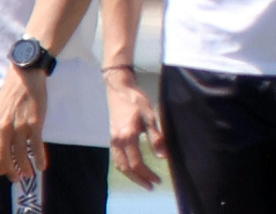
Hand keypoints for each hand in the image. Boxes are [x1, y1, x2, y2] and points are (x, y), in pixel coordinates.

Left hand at [0, 65, 46, 179]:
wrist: (26, 76)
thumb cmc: (12, 93)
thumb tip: (0, 144)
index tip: (4, 172)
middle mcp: (3, 127)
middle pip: (5, 156)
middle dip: (11, 171)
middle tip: (18, 178)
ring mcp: (19, 126)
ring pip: (20, 154)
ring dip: (25, 168)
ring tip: (30, 174)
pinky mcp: (35, 123)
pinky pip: (36, 146)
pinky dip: (40, 158)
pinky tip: (42, 166)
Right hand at [105, 68, 164, 189]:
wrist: (119, 89)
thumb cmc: (136, 100)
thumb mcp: (151, 116)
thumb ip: (156, 137)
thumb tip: (163, 156)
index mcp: (127, 137)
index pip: (136, 163)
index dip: (147, 174)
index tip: (157, 180)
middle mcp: (117, 141)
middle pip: (126, 168)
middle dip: (139, 179)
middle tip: (151, 186)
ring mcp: (112, 140)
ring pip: (119, 165)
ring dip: (131, 175)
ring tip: (143, 181)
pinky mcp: (112, 138)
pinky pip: (116, 158)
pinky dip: (124, 167)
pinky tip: (132, 169)